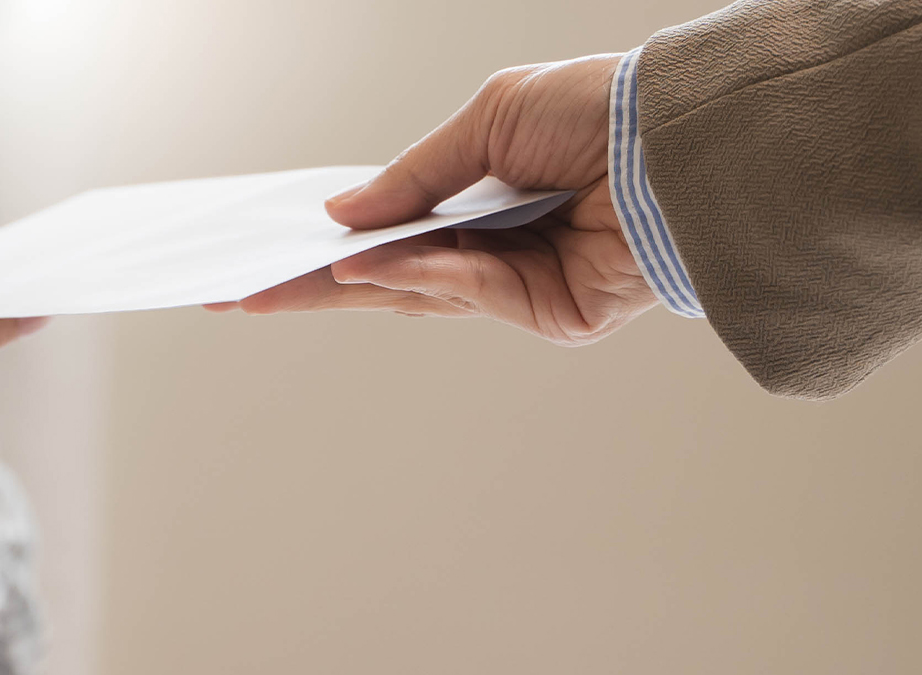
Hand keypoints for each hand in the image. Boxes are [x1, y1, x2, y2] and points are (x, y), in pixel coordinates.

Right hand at [219, 54, 655, 345]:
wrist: (680, 138)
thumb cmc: (600, 111)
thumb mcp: (488, 121)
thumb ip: (413, 175)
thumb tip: (341, 216)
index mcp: (488, 197)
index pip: (396, 231)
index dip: (332, 244)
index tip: (270, 252)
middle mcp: (502, 247)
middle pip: (391, 278)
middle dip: (314, 287)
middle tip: (242, 297)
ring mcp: (523, 287)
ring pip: (415, 296)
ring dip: (349, 285)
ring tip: (280, 283)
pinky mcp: (551, 316)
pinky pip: (465, 293)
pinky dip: (414, 277)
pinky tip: (366, 267)